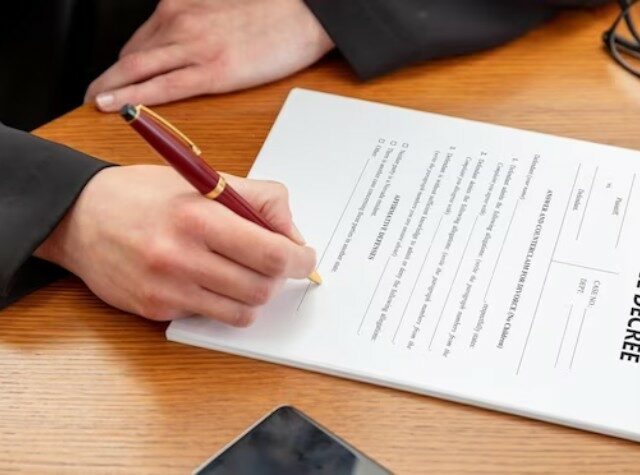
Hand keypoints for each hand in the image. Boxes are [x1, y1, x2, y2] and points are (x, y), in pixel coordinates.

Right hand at [35, 165, 315, 324]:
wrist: (79, 217)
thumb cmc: (144, 194)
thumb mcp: (203, 178)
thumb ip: (258, 199)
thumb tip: (293, 234)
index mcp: (198, 217)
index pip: (270, 254)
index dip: (299, 260)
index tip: (304, 257)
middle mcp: (181, 257)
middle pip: (262, 288)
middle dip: (280, 277)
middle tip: (277, 264)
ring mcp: (167, 289)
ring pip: (242, 312)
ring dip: (255, 295)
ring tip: (245, 273)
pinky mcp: (156, 310)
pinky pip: (211, 317)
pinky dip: (223, 303)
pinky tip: (211, 281)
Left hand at [85, 0, 333, 111]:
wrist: (306, 14)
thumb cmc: (272, 13)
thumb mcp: (222, 8)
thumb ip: (198, 24)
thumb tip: (188, 45)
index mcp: (183, 7)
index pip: (140, 40)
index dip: (121, 64)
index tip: (111, 77)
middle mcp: (180, 23)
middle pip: (130, 55)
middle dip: (106, 78)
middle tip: (92, 95)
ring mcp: (194, 47)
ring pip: (136, 70)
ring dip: (110, 89)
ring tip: (96, 104)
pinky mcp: (212, 72)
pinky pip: (162, 88)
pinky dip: (133, 98)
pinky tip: (116, 106)